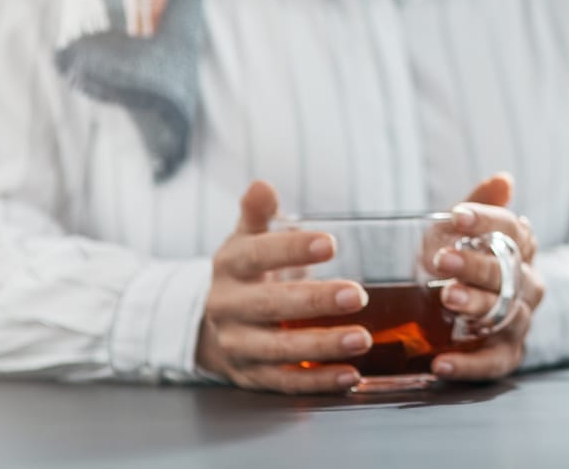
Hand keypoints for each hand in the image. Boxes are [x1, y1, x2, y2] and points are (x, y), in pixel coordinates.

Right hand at [195, 181, 371, 393]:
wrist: (206, 322)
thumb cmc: (244, 272)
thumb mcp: (246, 239)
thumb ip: (258, 214)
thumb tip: (261, 185)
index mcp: (229, 267)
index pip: (258, 255)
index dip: (293, 249)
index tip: (332, 243)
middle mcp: (228, 308)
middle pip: (270, 306)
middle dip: (314, 301)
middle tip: (358, 294)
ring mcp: (238, 346)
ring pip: (278, 350)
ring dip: (321, 346)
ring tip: (362, 339)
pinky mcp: (251, 377)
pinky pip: (285, 383)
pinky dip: (318, 382)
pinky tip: (350, 375)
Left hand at [424, 172, 546, 382]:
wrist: (469, 314)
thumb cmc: (462, 265)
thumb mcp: (461, 234)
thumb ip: (479, 207)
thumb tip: (503, 180)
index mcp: (520, 251)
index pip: (513, 231)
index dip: (487, 222)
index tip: (456, 215)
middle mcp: (527, 286)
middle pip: (510, 274)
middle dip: (476, 266)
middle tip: (442, 260)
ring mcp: (518, 323)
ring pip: (505, 315)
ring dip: (476, 306)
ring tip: (447, 299)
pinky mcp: (505, 357)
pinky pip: (493, 364)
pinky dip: (467, 366)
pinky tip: (440, 362)